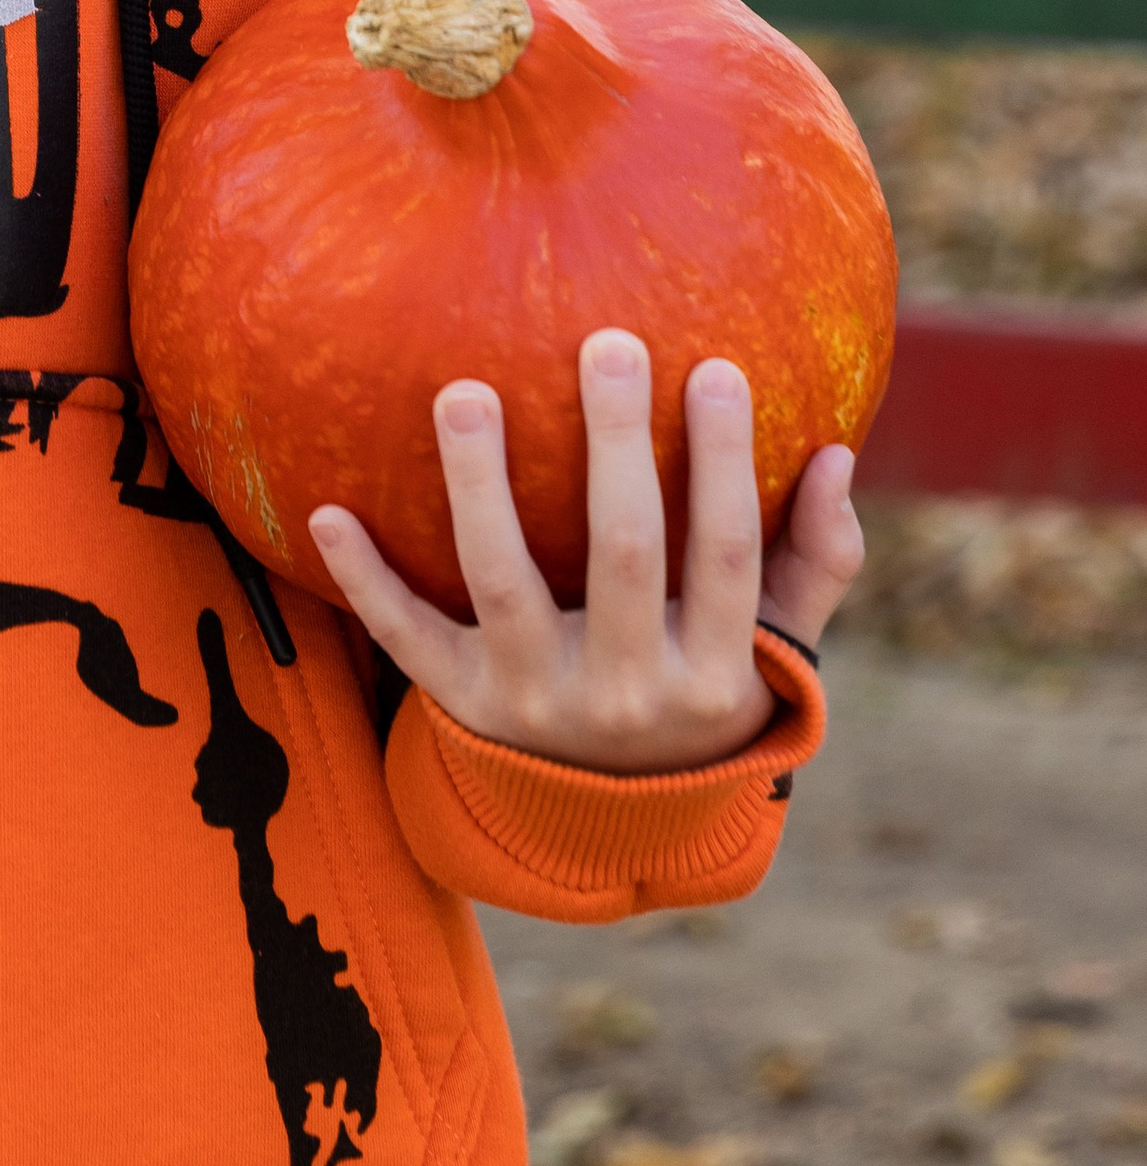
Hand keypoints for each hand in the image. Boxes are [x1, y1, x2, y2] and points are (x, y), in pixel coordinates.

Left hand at [306, 328, 865, 775]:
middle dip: (616, 444)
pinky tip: (327, 511)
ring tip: (462, 391)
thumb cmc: (700, 693)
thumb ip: (812, 565)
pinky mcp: (464, 703)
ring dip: (480, 484)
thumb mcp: (768, 657)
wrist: (611, 823)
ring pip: (504, 579)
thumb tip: (838, 458)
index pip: (725, 554)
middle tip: (609, 341)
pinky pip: (408, 639)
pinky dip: (366, 580)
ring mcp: (536, 701)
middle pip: (622, 552)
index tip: (717, 367)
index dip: (726, 464)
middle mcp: (625, 693)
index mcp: (711, 674)